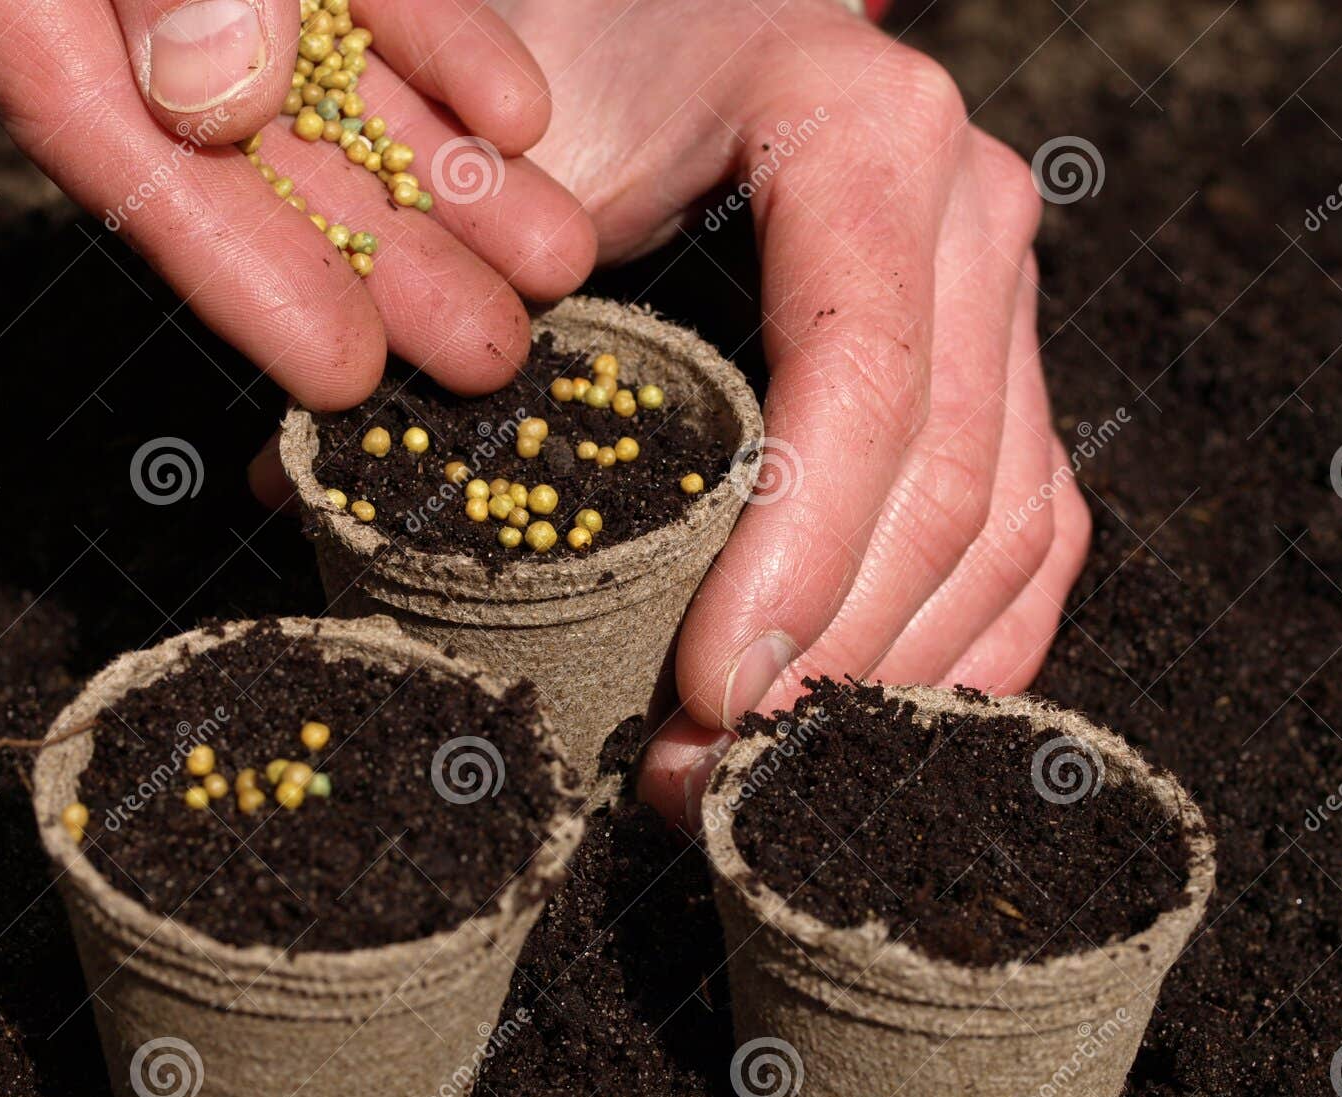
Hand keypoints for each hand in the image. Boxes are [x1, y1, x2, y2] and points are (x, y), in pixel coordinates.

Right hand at [0, 0, 596, 417]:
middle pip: (260, 158)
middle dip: (385, 262)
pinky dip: (444, 49)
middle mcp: (128, 5)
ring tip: (551, 265)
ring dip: (447, 179)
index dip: (241, 280)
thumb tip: (221, 97)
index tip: (342, 371)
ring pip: (338, 86)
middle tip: (491, 355)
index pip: (125, 164)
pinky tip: (521, 120)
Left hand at [493, 0, 1090, 825]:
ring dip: (891, 676)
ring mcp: (1005, 291)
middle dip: (829, 656)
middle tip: (706, 774)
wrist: (698, 11)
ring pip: (1005, 523)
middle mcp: (969, 214)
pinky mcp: (1008, 361)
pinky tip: (890, 720)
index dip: (796, 558)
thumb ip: (433, 290)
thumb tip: (304, 490)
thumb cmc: (589, 63)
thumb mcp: (509, 136)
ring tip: (759, 774)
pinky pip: (1037, 522)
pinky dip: (976, 641)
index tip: (708, 691)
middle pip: (945, 479)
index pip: (859, 381)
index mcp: (861, 136)